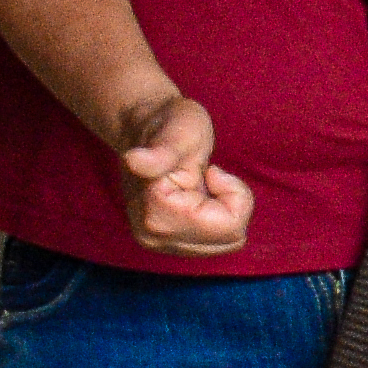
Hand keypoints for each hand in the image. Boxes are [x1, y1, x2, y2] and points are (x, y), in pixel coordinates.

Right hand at [108, 94, 250, 257]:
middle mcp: (153, 237)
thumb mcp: (180, 133)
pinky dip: (218, 219)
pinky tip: (197, 197)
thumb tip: (134, 160)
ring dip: (223, 211)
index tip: (212, 171)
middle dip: (230, 205)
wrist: (148, 128)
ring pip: (226, 242)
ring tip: (199, 186)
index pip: (230, 226)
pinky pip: (218, 242)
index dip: (232, 193)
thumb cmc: (173, 125)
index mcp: (156, 216)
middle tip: (206, 177)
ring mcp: (159, 242)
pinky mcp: (168, 243)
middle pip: (230, 238)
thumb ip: (161, 153)